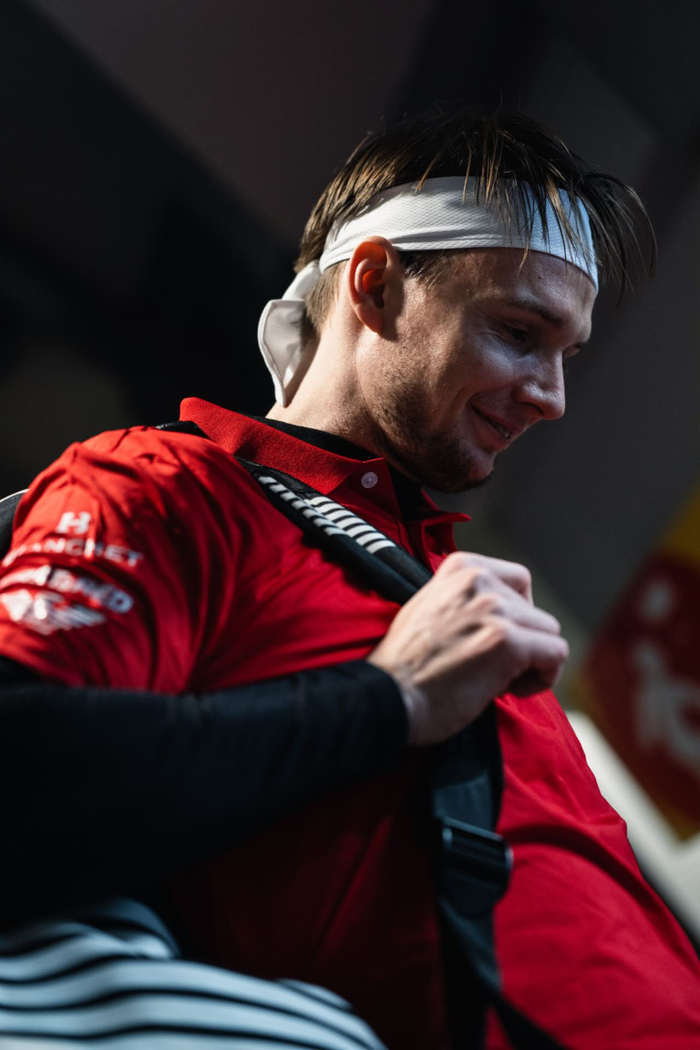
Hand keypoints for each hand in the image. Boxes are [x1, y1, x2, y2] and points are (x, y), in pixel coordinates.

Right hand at [367, 551, 567, 745]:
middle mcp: (479, 581)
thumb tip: (504, 612)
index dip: (516, 615)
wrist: (385, 695)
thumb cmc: (405, 664)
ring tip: (496, 680)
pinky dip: (542, 679)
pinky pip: (556, 655)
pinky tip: (507, 690)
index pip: (520, 582)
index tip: (492, 639)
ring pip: (549, 633)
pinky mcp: (507, 643)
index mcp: (461, 567)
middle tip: (489, 668)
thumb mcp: (430, 606)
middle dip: (522, 643)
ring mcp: (494, 611)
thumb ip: (465, 599)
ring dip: (531, 662)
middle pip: (536, 612)